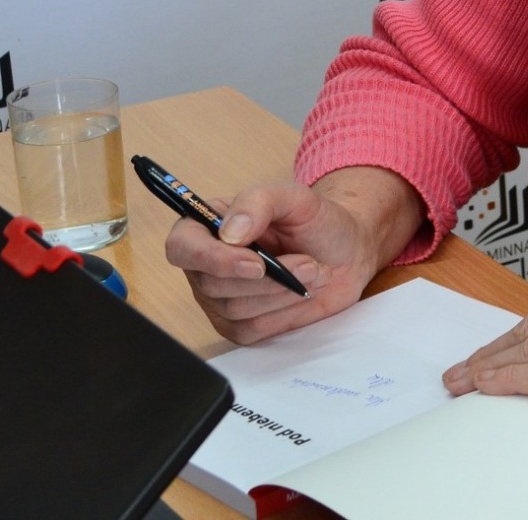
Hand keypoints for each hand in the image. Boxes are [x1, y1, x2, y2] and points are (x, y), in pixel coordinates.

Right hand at [165, 168, 420, 343]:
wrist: (346, 253)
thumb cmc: (316, 221)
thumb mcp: (295, 197)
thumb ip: (259, 202)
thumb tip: (229, 232)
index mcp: (209, 226)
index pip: (182, 247)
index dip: (211, 259)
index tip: (255, 262)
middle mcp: (206, 265)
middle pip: (211, 284)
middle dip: (267, 278)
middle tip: (308, 262)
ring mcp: (220, 299)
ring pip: (234, 310)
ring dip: (280, 292)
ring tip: (312, 271)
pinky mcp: (240, 326)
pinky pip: (251, 330)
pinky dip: (283, 312)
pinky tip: (301, 292)